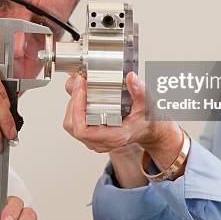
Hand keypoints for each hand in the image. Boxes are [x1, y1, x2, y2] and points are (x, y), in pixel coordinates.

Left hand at [63, 71, 178, 153]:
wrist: (149, 129)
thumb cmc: (147, 120)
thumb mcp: (146, 103)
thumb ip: (138, 90)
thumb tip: (130, 77)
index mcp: (113, 137)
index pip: (82, 130)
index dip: (77, 109)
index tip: (81, 89)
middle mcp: (101, 142)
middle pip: (73, 125)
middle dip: (73, 102)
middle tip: (80, 83)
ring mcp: (95, 141)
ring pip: (71, 125)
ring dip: (72, 104)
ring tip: (80, 87)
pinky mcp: (92, 135)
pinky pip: (74, 124)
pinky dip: (75, 108)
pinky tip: (82, 95)